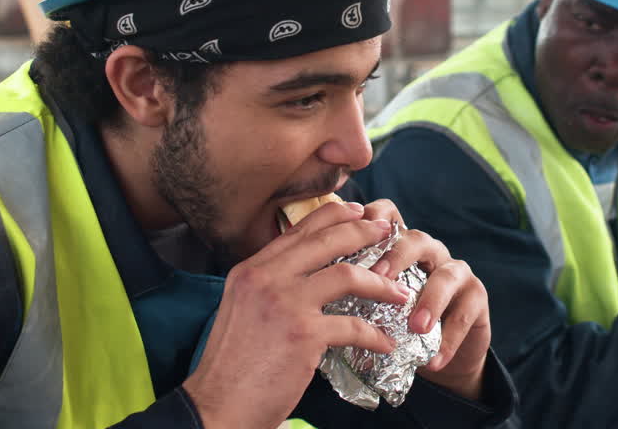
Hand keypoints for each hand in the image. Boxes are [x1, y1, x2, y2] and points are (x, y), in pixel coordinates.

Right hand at [183, 201, 409, 428]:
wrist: (218, 404)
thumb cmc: (232, 365)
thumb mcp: (242, 309)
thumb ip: (269, 286)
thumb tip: (306, 276)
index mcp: (251, 270)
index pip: (298, 230)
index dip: (332, 216)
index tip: (358, 213)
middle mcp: (266, 279)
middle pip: (326, 241)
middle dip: (363, 232)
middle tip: (388, 232)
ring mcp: (286, 304)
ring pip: (347, 275)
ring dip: (381, 283)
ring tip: (399, 292)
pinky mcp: (304, 335)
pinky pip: (353, 326)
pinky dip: (374, 336)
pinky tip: (385, 343)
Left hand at [362, 199, 491, 400]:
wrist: (434, 356)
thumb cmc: (393, 325)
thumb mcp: (370, 304)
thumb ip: (349, 289)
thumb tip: (307, 288)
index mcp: (399, 246)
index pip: (388, 217)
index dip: (373, 217)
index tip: (352, 232)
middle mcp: (429, 252)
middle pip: (417, 239)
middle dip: (398, 255)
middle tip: (379, 277)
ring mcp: (456, 272)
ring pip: (447, 275)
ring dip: (430, 300)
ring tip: (415, 327)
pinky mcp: (477, 298)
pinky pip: (465, 313)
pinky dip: (449, 338)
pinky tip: (432, 361)